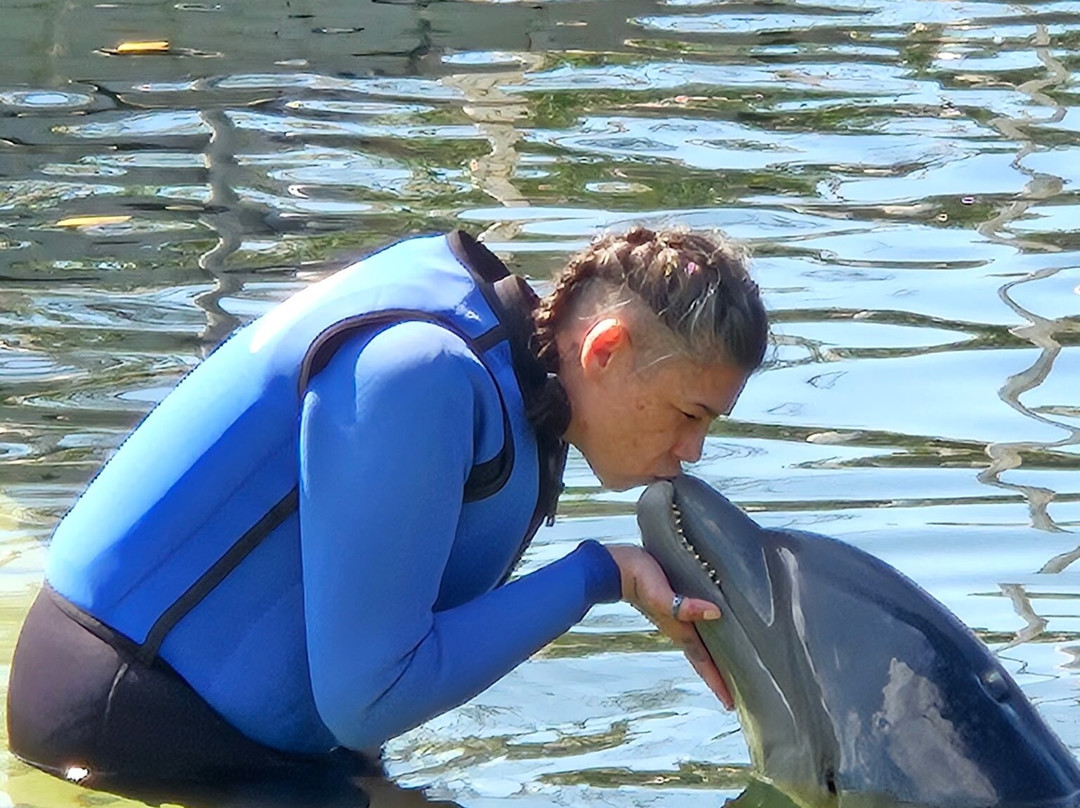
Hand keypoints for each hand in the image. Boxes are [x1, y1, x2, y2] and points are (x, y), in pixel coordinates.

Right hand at [605, 544, 733, 709]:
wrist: (613, 568)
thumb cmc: (635, 579)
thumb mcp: (659, 594)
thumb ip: (684, 607)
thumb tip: (715, 613)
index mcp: (678, 629)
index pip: (702, 662)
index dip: (717, 682)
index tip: (730, 704)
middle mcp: (678, 627)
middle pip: (703, 658)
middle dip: (718, 675)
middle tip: (736, 692)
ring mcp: (675, 617)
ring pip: (700, 643)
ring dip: (713, 657)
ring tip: (728, 668)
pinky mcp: (673, 603)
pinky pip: (695, 625)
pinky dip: (708, 635)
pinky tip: (712, 629)